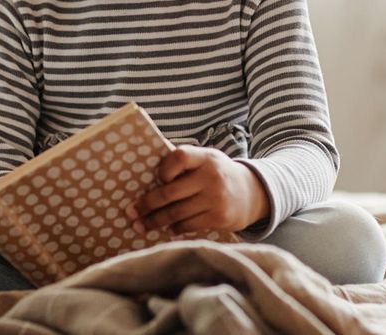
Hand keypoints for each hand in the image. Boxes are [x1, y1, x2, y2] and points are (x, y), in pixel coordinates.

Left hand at [125, 145, 269, 234]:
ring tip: (142, 225)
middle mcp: (211, 177)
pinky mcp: (218, 218)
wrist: (253, 193)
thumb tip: (146, 165)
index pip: (179, 157)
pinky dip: (174, 229)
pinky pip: (188, 226)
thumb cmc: (219, 174)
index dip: (164, 169)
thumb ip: (185, 161)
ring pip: (176, 213)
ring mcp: (215, 199)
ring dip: (155, 221)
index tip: (157, 178)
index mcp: (205, 158)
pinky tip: (168, 228)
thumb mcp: (207, 159)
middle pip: (169, 193)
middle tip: (132, 212)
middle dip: (147, 205)